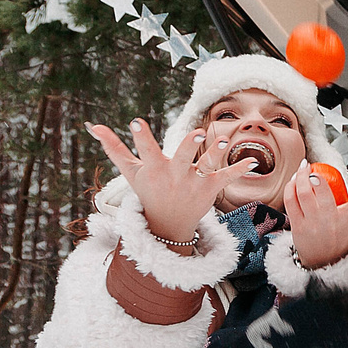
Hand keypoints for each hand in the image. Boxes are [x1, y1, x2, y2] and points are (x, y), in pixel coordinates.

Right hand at [88, 120, 258, 245]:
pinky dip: (240, 170)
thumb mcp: (130, 172)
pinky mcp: (211, 188)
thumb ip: (113, 148)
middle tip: (196, 133)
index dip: (141, 137)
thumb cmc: (147, 192)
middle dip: (188, 146)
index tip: (137, 122)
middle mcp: (175, 175)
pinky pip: (227, 177)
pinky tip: (254, 162)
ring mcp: (194, 182)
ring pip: (206, 165)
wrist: (166, 225)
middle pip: (182, 158)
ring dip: (216, 153)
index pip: (146, 151)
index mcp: (155, 169)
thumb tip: (92, 125)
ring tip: (225, 139)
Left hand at [282, 162, 347, 270]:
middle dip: (313, 173)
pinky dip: (290, 188)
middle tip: (310, 166)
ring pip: (302, 193)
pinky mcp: (297, 227)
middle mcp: (331, 220)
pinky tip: (293, 183)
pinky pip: (290, 202)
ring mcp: (313, 224)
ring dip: (298, 177)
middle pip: (320, 189)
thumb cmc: (342, 234)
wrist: (326, 261)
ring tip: (301, 171)